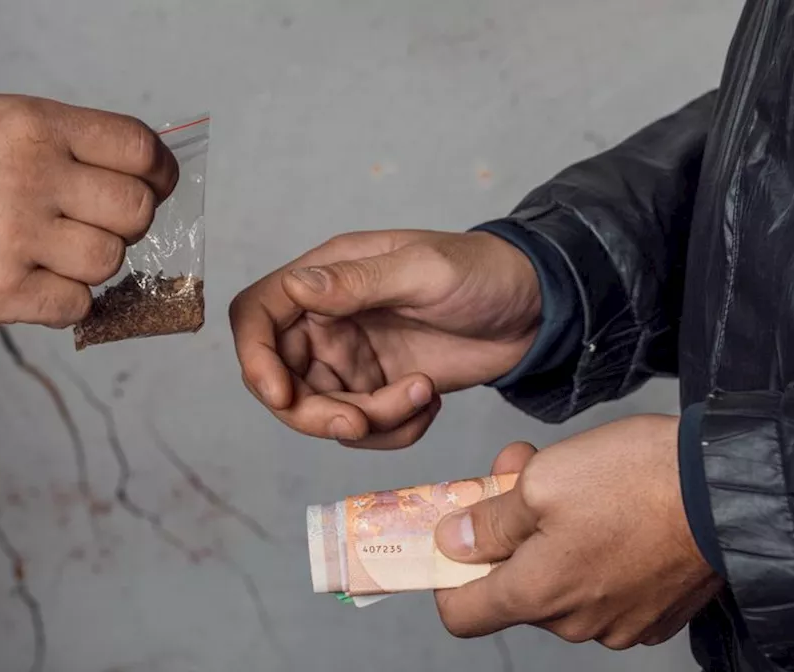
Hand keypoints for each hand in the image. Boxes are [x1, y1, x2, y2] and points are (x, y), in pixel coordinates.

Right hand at [0, 92, 178, 328]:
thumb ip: (62, 139)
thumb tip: (135, 168)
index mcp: (34, 127)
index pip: (136, 148)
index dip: (157, 171)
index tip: (155, 183)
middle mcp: (32, 179)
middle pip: (134, 212)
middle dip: (128, 221)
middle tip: (97, 223)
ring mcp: (16, 240)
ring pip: (107, 262)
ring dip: (91, 261)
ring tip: (51, 250)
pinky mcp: (0, 294)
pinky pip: (74, 305)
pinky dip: (64, 299)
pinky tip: (35, 281)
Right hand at [229, 230, 540, 447]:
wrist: (538, 310)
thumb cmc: (483, 272)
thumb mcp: (423, 271)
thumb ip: (357, 283)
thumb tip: (295, 286)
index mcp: (326, 277)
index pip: (257, 315)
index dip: (254, 357)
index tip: (281, 394)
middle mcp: (328, 319)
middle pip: (281, 379)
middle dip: (316, 412)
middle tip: (360, 422)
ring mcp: (352, 358)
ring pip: (324, 412)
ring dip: (368, 420)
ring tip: (421, 395)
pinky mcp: (380, 390)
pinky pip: (365, 428)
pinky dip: (394, 429)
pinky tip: (430, 402)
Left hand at [432, 414, 721, 648]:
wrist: (730, 488)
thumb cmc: (636, 479)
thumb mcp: (541, 480)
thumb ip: (489, 520)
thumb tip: (454, 543)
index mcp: (538, 595)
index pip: (463, 615)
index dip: (449, 577)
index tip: (455, 540)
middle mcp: (578, 623)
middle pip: (516, 588)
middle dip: (509, 532)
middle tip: (521, 471)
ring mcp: (622, 622)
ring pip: (563, 583)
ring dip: (554, 536)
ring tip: (575, 480)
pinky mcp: (658, 611)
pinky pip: (607, 587)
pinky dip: (598, 553)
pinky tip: (615, 510)